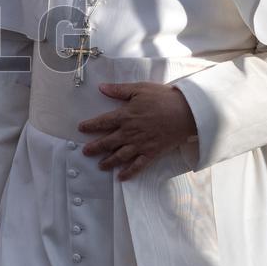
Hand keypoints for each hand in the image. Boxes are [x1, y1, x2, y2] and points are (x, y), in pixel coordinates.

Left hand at [78, 82, 196, 179]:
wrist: (186, 112)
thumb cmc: (163, 98)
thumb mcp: (140, 89)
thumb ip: (119, 90)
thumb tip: (101, 88)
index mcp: (125, 116)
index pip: (102, 122)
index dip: (90, 125)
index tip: (81, 128)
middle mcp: (129, 132)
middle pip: (107, 142)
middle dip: (95, 147)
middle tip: (85, 152)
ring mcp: (140, 144)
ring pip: (119, 156)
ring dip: (108, 162)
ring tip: (100, 166)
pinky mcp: (151, 153)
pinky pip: (137, 166)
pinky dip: (129, 173)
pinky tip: (121, 177)